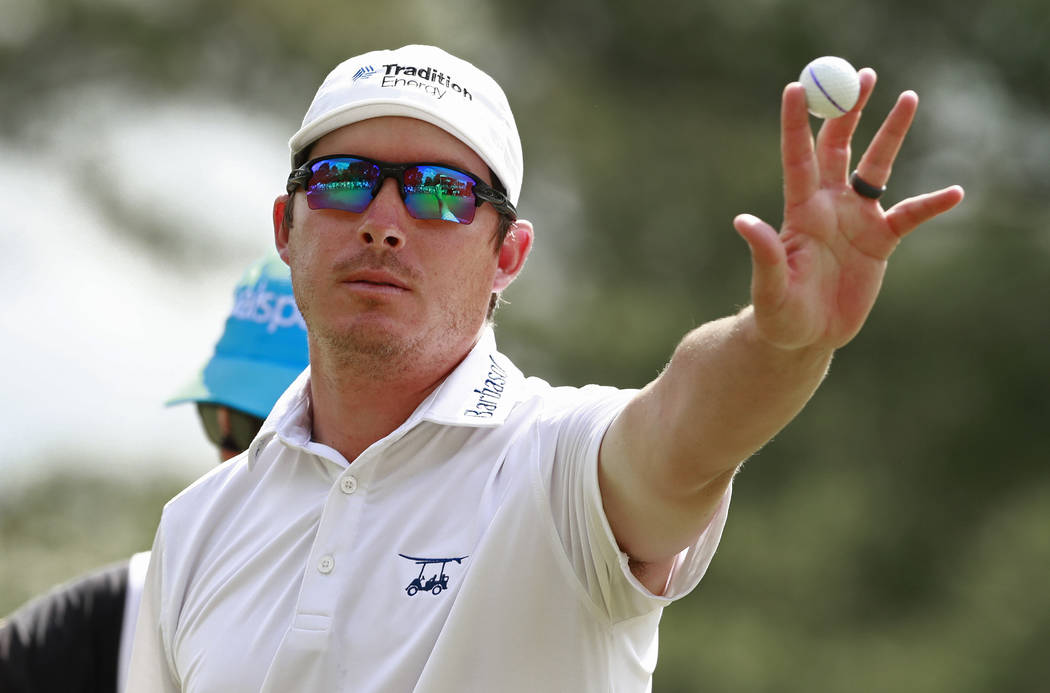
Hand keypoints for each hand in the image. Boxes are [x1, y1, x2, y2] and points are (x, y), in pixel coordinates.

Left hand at [733, 69, 963, 351]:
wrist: (804, 337)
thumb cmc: (777, 315)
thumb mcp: (769, 288)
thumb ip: (763, 254)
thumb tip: (743, 221)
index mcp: (800, 212)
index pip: (797, 157)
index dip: (795, 123)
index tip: (795, 87)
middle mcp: (828, 206)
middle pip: (839, 147)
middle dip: (849, 111)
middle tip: (862, 75)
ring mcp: (855, 220)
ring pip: (876, 167)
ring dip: (891, 134)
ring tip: (908, 97)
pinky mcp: (879, 242)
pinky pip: (910, 215)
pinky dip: (932, 204)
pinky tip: (955, 193)